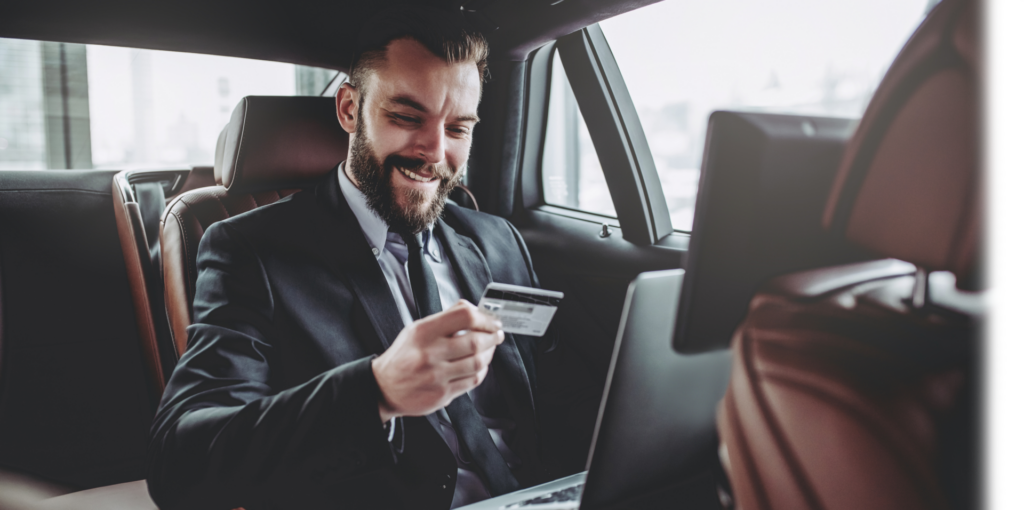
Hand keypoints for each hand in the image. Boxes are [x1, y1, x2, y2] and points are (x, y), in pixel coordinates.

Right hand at [370, 300, 503, 422]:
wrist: (383, 388)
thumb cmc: (402, 356)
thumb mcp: (416, 330)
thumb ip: (444, 318)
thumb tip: (472, 307)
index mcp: (423, 332)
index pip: (464, 317)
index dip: (484, 318)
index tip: (491, 320)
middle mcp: (430, 354)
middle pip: (475, 341)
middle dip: (492, 336)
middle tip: (496, 334)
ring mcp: (437, 376)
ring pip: (478, 362)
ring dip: (490, 353)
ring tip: (490, 348)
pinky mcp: (442, 394)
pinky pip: (473, 381)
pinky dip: (482, 370)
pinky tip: (480, 365)